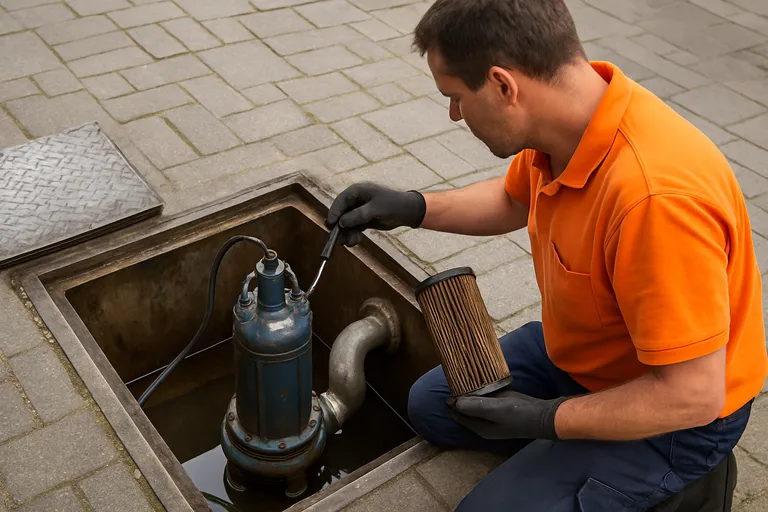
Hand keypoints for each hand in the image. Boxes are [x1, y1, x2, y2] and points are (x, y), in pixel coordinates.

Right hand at [326, 183, 426, 245]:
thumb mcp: (375, 209)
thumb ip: (358, 215)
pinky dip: (353, 235)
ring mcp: (358, 211)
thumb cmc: (393, 205)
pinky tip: (355, 241)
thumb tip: (341, 222)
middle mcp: (356, 200)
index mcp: (357, 191)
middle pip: (341, 214)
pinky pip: (353, 229)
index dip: (334, 213)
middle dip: (340, 227)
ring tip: (351, 242)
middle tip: (340, 238)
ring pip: (346, 223)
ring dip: (346, 233)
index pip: (340, 201)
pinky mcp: (363, 220)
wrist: (407, 212)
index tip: (330, 224)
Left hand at [447, 389, 568, 440]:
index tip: (449, 384)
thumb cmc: (518, 414)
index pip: (457, 414)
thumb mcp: (494, 409)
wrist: (543, 416)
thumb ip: (474, 406)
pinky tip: (479, 381)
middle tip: (455, 378)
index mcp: (479, 427)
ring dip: (469, 394)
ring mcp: (492, 417)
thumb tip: (454, 402)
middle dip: (458, 398)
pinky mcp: (500, 409)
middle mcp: (484, 424)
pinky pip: (485, 400)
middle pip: (465, 410)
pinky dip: (480, 392)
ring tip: (463, 378)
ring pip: (474, 405)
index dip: (451, 401)